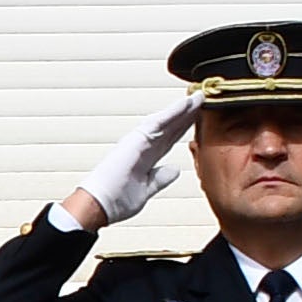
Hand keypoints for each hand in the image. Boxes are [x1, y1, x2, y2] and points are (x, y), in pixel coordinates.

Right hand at [69, 95, 201, 229]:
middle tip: (201, 101)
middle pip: (170, 127)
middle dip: (187, 115)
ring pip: (166, 121)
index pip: (170, 139)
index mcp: (146, 157)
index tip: (197, 118)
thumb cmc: (117, 199)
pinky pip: (159, 122)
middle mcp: (143, 146)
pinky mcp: (137, 139)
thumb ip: (161, 177)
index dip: (183, 128)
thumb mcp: (148, 188)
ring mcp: (139, 141)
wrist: (100, 204)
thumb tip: (175, 170)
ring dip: (183, 109)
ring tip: (198, 97)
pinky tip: (185, 104)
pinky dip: (172, 112)